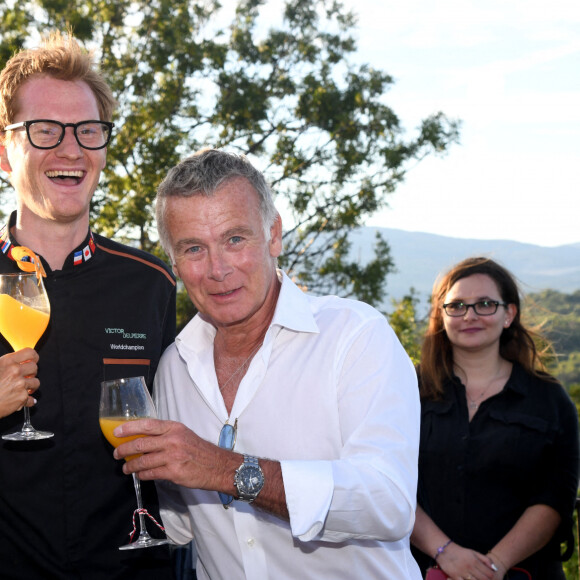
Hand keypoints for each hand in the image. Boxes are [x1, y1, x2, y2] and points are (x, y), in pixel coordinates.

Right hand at [0, 349, 39, 417]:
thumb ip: (5, 363)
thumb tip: (14, 362)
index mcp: (7, 362)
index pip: (30, 353)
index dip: (33, 357)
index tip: (32, 361)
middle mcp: (15, 371)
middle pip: (34, 367)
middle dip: (31, 373)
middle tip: (25, 377)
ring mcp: (20, 384)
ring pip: (36, 383)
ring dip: (30, 386)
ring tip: (22, 389)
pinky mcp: (22, 397)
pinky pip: (31, 399)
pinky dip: (27, 401)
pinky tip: (22, 401)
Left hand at [113, 418, 237, 492]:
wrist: (217, 465)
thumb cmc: (199, 450)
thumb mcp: (183, 434)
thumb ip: (165, 435)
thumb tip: (143, 439)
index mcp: (174, 428)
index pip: (147, 425)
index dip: (129, 428)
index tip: (116, 431)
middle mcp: (172, 440)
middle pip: (140, 444)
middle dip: (124, 449)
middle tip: (117, 453)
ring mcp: (173, 456)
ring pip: (142, 461)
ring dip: (130, 466)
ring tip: (125, 468)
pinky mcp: (173, 472)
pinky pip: (150, 474)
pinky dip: (142, 475)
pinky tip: (140, 475)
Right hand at [437, 542, 495, 579]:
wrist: (445, 551)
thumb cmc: (461, 553)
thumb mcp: (474, 552)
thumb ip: (485, 559)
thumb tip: (495, 569)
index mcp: (474, 560)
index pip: (489, 574)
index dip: (491, 577)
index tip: (490, 577)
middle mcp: (469, 566)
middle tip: (483, 579)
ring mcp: (462, 572)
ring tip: (476, 579)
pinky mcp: (455, 576)